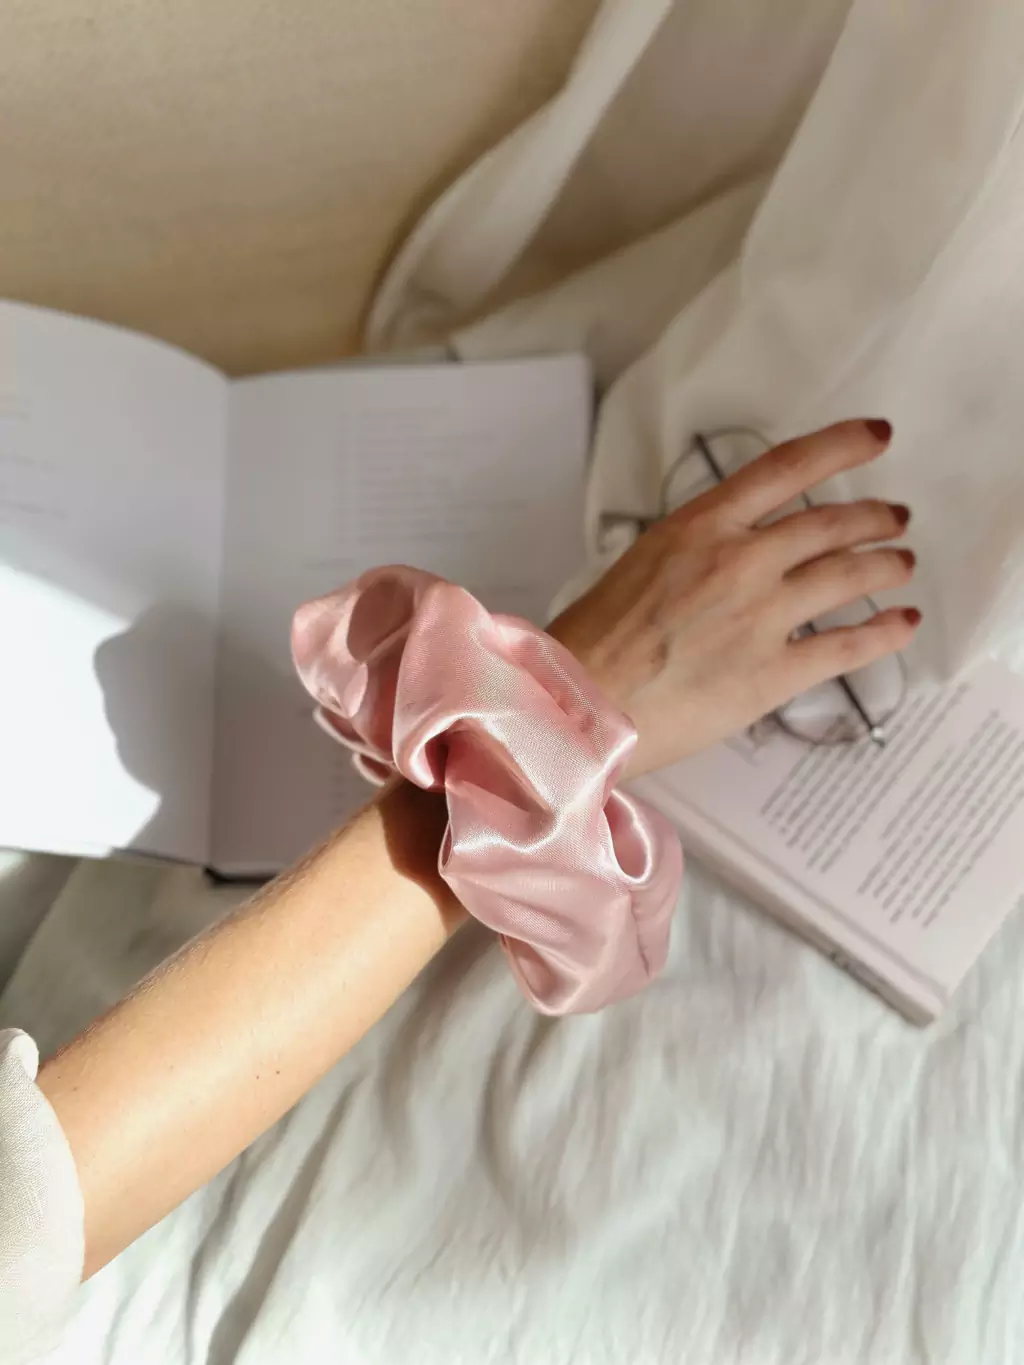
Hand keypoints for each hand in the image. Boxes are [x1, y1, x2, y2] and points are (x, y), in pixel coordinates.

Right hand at [549, 419, 918, 777]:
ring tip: (902, 565)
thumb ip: (696, 553)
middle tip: (894, 518)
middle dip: (873, 518)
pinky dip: (885, 633)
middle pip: (830, 524)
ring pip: (849, 576)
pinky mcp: (773, 673)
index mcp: (699, 527)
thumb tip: (736, 558)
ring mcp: (761, 616)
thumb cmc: (592, 643)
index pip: (786, 468)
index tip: (875, 438)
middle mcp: (739, 561)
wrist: (578, 705)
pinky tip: (903, 625)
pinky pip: (847, 645)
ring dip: (885, 566)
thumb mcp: (641, 566)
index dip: (840, 447)